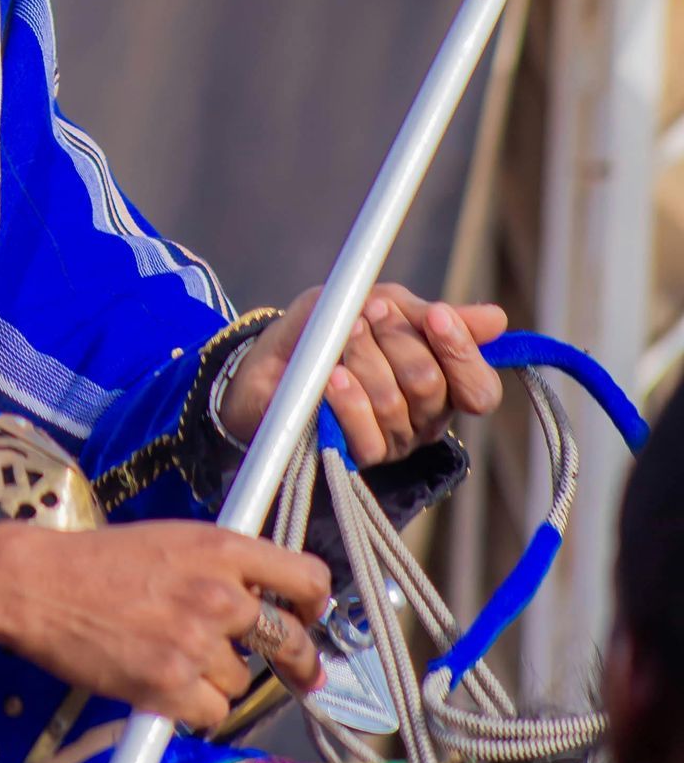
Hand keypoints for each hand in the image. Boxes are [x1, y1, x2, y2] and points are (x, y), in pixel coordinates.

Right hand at [0, 517, 330, 729]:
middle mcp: (218, 595)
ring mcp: (195, 643)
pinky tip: (166, 685)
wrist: (39, 586)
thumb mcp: (172, 541)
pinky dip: (194, 706)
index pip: (305, 577)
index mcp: (222, 549)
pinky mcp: (169, 685)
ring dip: (219, 677)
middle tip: (301, 673)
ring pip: (242, 680)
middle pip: (289, 639)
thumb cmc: (98, 562)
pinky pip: (213, 711)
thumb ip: (222, 564)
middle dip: (299, 662)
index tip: (309, 615)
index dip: (314, 602)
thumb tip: (264, 600)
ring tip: (177, 657)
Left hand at [220, 284, 506, 467]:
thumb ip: (426, 314)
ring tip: (340, 336)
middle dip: (396, 340)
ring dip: (363, 359)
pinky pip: (365, 435)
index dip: (462, 352)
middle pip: (431, 386)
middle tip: (366, 314)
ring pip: (394, 404)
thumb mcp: (374, 304)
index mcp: (443, 384)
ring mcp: (393, 442)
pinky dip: (348, 398)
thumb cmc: (327, 332)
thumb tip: (496, 319)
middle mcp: (425, 419)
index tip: (433, 315)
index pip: (479, 387)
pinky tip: (333, 377)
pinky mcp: (355, 458)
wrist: (266, 363)